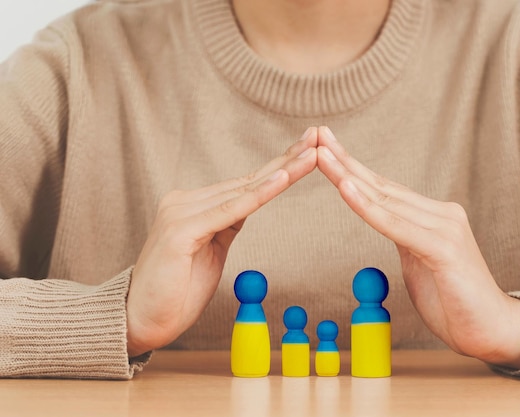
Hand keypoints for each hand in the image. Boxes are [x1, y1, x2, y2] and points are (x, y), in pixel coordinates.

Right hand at [126, 128, 317, 356]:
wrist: (141, 321)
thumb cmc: (176, 291)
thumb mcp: (211, 252)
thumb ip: (225, 225)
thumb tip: (246, 207)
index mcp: (195, 205)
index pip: (245, 184)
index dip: (280, 167)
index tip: (308, 150)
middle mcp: (186, 201)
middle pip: (248, 180)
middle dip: (287, 158)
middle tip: (318, 135)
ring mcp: (181, 213)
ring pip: (243, 190)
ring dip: (282, 171)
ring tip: (312, 153)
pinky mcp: (181, 231)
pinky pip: (229, 212)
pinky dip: (258, 195)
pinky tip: (282, 179)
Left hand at [316, 126, 519, 368]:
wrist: (493, 331)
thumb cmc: (454, 300)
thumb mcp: (420, 262)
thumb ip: (404, 238)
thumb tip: (383, 221)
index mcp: (433, 217)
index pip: (385, 189)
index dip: (354, 168)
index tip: (326, 148)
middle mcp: (441, 214)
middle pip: (382, 186)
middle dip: (345, 161)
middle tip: (318, 135)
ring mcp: (445, 229)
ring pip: (385, 200)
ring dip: (348, 176)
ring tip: (322, 155)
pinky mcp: (445, 249)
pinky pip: (396, 226)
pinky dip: (368, 208)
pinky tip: (346, 188)